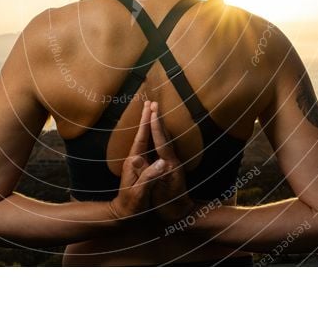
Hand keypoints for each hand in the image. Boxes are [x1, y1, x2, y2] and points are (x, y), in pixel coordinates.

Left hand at [108, 100, 167, 220]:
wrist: (122, 215)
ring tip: (151, 112)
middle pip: (141, 134)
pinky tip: (153, 133)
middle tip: (150, 102)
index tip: (151, 109)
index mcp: (134, 162)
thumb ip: (149, 176)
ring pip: (143, 139)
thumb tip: (162, 161)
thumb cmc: (132, 206)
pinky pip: (146, 146)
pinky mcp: (140, 167)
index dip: (147, 123)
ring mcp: (136, 163)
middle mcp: (134, 159)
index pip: (141, 138)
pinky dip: (150, 135)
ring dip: (148, 125)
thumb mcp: (141, 193)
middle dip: (146, 118)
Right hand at [147, 102, 195, 223]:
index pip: (160, 141)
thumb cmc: (166, 206)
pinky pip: (165, 144)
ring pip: (167, 138)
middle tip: (153, 103)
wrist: (181, 215)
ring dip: (160, 124)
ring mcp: (174, 162)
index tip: (151, 111)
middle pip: (165, 135)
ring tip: (155, 112)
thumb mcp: (155, 192)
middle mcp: (172, 160)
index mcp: (167, 164)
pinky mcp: (172, 165)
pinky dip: (161, 134)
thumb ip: (147, 175)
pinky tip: (158, 132)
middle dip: (158, 119)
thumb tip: (136, 159)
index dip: (154, 126)